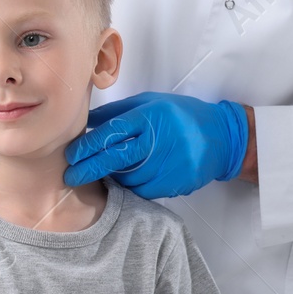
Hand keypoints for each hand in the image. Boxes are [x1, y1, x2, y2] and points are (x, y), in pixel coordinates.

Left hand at [64, 92, 247, 198]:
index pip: (112, 132)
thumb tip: (87, 120)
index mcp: (150, 116)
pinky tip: (127, 179)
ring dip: (112, 177)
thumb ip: (119, 112)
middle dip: (89, 168)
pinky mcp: (175, 183)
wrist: (221, 137)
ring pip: (128, 177)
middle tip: (72, 175)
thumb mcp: (151, 103)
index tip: (71, 155)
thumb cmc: (182, 116)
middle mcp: (159, 140)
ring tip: (102, 174)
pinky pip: (143, 190)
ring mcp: (168, 164)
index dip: (88, 145)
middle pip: (116, 158)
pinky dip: (131, 186)